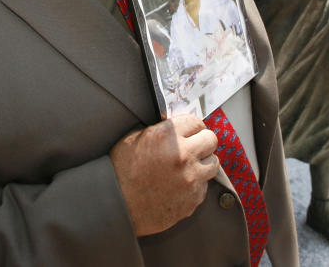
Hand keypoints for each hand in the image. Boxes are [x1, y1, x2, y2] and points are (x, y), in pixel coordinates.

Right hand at [111, 114, 218, 235]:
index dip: (191, 127)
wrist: (114, 205)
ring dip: (203, 163)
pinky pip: (204, 187)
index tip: (189, 132)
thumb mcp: (134, 138)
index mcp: (167, 136)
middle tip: (192, 147)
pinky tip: (179, 185)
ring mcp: (190, 179)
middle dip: (202, 142)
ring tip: (188, 167)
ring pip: (213, 164)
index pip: (196, 122)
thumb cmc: (120, 170)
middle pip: (211, 140)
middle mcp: (183, 155)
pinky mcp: (192, 200)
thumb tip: (175, 124)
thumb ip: (160, 129)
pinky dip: (195, 185)